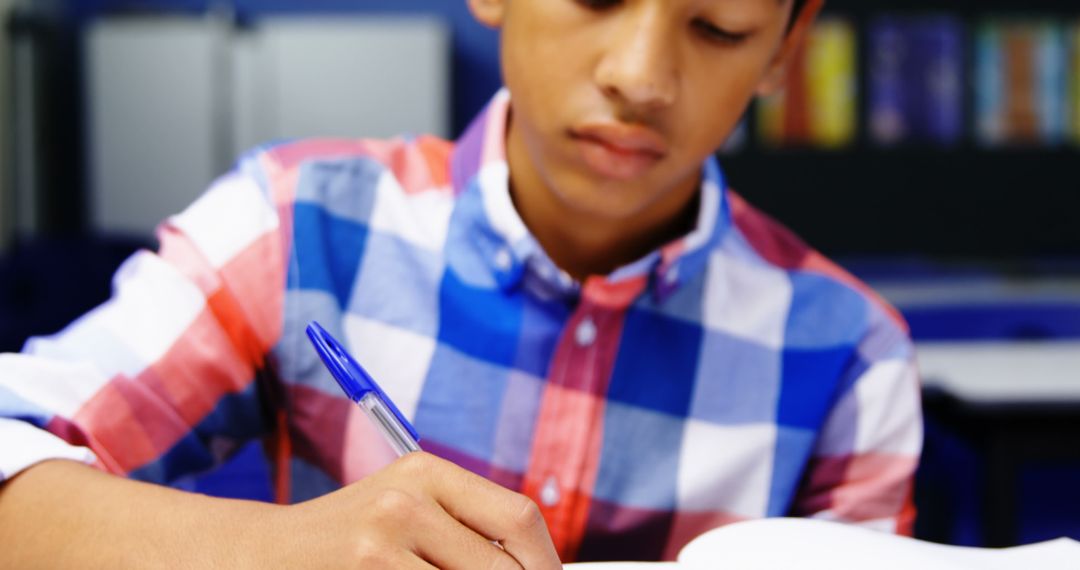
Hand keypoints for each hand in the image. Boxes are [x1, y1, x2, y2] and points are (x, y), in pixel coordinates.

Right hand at [260, 452, 560, 568]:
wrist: (261, 554)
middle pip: (500, 567)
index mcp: (427, 471)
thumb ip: (466, 530)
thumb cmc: (348, 539)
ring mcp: (380, 541)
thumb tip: (536, 568)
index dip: (544, 563)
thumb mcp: (406, 511)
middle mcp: (406, 499)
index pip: (518, 517)